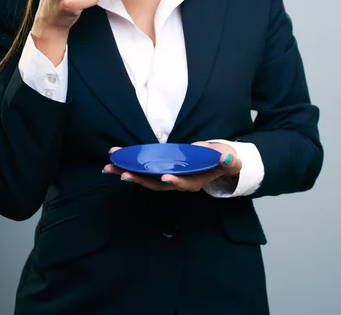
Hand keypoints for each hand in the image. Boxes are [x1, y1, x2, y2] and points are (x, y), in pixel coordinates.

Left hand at [102, 142, 241, 191]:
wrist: (217, 162)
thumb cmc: (223, 160)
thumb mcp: (230, 160)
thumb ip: (229, 160)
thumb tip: (226, 156)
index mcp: (195, 181)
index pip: (183, 184)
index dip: (174, 181)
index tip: (164, 177)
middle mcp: (178, 182)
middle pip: (157, 184)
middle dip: (139, 179)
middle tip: (122, 174)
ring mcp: (168, 177)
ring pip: (146, 179)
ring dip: (128, 173)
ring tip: (110, 167)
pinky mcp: (161, 170)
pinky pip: (144, 170)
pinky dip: (130, 165)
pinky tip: (117, 159)